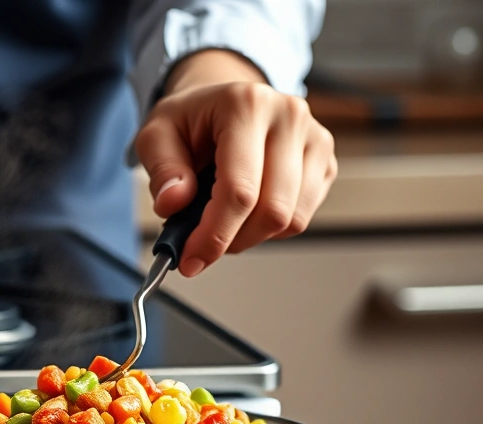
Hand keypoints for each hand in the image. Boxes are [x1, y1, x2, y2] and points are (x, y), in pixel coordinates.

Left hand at [133, 50, 336, 276]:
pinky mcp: (326, 161)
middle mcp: (288, 117)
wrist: (224, 105)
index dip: (215, 234)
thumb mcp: (156, 135)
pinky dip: (273, 227)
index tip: (192, 259)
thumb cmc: (193, 120)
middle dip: (234, 240)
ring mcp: (314, 139)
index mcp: (246, 105)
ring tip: (226, 220)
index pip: (239, 189)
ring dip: (253, 236)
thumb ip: (162, 169)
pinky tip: (250, 208)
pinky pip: (304, 216)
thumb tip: (173, 203)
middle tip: (204, 244)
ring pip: (293, 220)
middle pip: (272, 210)